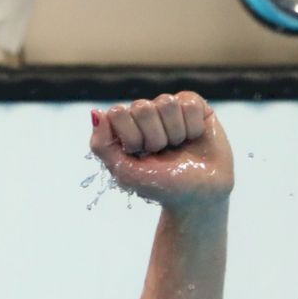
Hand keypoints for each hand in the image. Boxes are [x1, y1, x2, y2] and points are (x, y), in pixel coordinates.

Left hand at [90, 91, 233, 211]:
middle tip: (161, 153)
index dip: (131, 137)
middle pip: (142, 107)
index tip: (139, 155)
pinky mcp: (192, 106)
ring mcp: (167, 109)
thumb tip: (96, 113)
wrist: (201, 195)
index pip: (117, 113)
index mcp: (122, 129)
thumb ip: (102, 145)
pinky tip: (193, 138)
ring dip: (174, 133)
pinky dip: (193, 127)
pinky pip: (189, 104)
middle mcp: (143, 116)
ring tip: (177, 147)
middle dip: (153, 138)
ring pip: (166, 103)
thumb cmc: (161, 185)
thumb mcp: (125, 172)